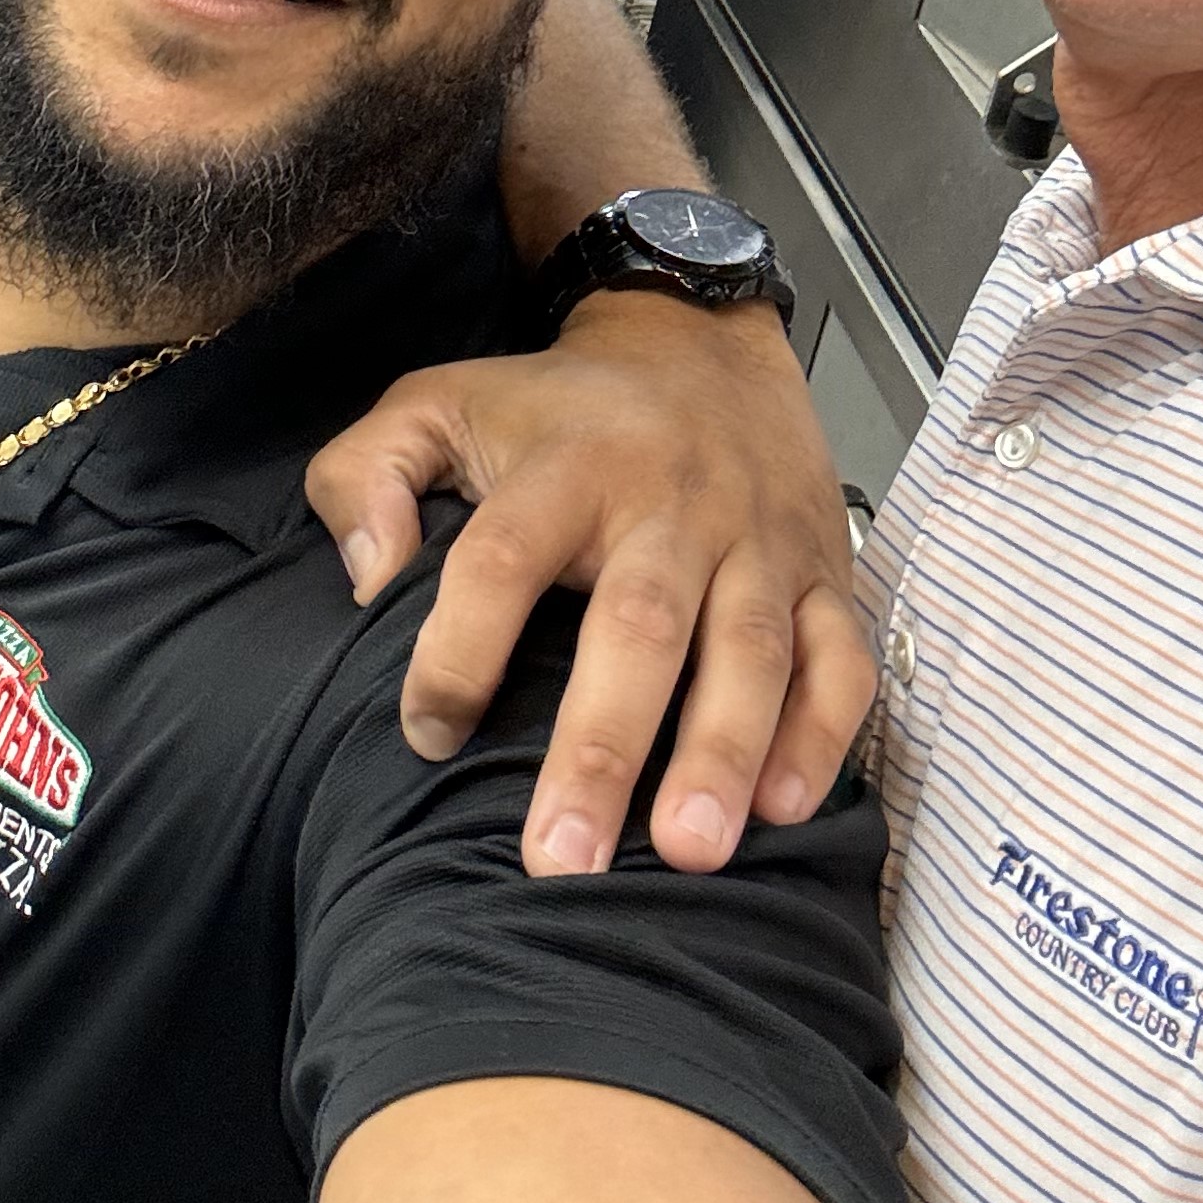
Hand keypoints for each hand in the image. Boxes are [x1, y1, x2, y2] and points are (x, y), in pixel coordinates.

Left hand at [306, 297, 870, 878]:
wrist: (702, 343)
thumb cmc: (555, 408)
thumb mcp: (436, 403)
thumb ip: (365, 475)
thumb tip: (364, 579)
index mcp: (568, 467)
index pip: (504, 560)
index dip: (459, 648)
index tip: (427, 735)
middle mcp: (671, 503)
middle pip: (639, 625)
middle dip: (603, 748)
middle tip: (562, 858)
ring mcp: (757, 541)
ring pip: (749, 650)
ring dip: (723, 753)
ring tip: (690, 853)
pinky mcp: (822, 574)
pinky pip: (839, 657)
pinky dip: (822, 732)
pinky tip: (785, 808)